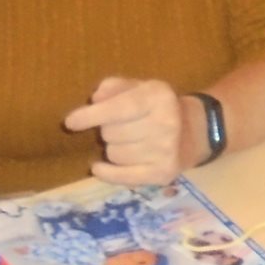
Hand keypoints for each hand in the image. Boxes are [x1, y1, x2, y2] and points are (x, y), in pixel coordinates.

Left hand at [63, 78, 193, 186]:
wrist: (194, 131)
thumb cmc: (156, 106)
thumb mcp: (139, 87)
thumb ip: (114, 87)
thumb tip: (95, 99)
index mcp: (158, 97)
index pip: (118, 109)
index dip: (91, 116)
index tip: (70, 122)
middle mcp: (166, 124)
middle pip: (111, 133)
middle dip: (108, 130)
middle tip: (120, 127)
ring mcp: (166, 151)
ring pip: (114, 154)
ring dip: (113, 148)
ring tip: (127, 142)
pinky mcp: (163, 173)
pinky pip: (122, 177)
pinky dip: (107, 172)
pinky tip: (101, 166)